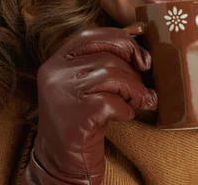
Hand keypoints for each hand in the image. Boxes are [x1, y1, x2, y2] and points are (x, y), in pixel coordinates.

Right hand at [20, 23, 157, 184]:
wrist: (61, 163)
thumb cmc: (81, 121)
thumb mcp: (86, 85)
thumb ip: (103, 61)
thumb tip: (140, 40)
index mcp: (56, 61)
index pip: (90, 35)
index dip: (121, 40)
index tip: (141, 56)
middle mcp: (54, 73)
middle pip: (106, 56)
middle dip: (133, 72)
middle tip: (144, 88)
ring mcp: (61, 94)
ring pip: (112, 76)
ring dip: (134, 91)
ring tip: (139, 102)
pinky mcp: (75, 117)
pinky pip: (112, 103)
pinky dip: (126, 110)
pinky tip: (123, 116)